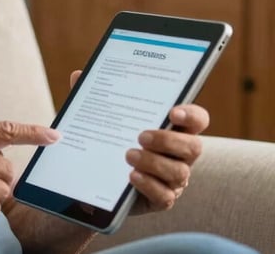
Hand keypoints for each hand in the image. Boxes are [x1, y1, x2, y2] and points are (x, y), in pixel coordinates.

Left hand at [68, 70, 208, 215]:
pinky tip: (131, 176)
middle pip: (194, 147)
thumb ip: (95, 97)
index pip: (197, 119)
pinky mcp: (161, 199)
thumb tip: (78, 75)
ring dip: (154, 163)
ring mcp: (173, 178)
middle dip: (168, 141)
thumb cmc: (110, 140)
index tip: (173, 112)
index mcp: (173, 129)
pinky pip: (165, 196)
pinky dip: (149, 185)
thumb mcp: (102, 119)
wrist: (97, 179)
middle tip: (141, 136)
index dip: (191, 115)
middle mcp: (180, 154)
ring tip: (128, 155)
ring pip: (179, 172)